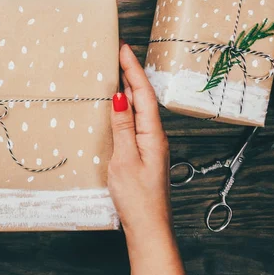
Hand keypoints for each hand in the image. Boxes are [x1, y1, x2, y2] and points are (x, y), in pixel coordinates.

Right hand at [108, 43, 184, 274]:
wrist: (148, 226)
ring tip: (119, 71)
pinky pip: (136, 122)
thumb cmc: (136, 198)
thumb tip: (121, 96)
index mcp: (152, 135)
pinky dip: (128, 107)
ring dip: (131, 88)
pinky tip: (120, 106)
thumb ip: (123, 127)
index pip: (143, 93)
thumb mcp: (124, 159)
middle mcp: (155, 136)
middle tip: (120, 53)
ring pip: (141, 109)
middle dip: (132, 72)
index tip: (124, 48)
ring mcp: (150, 145)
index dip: (133, 69)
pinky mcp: (144, 153)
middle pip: (144, 97)